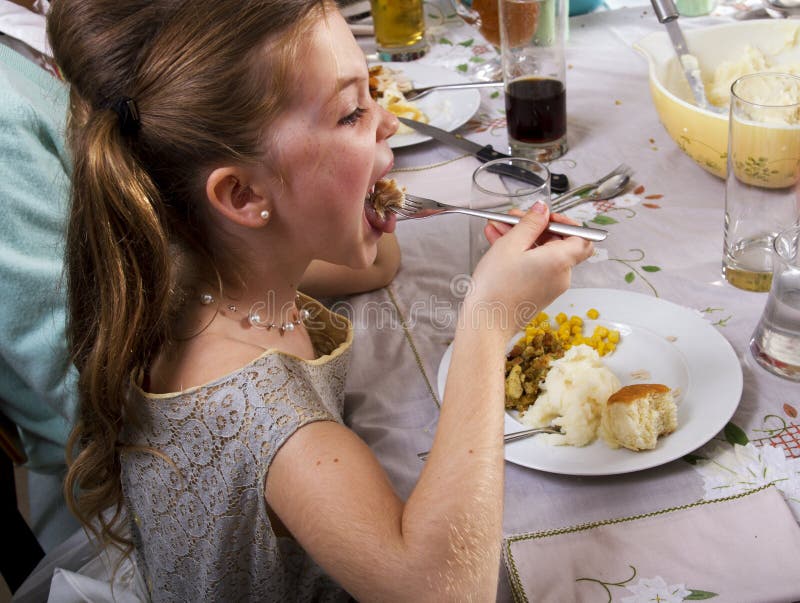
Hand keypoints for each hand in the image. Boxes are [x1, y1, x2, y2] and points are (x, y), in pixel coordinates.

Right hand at [467, 202, 593, 335]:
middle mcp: (561, 276)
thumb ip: (530, 223)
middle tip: (512, 219)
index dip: (565, 223)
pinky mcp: (538, 294)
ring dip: (522, 239)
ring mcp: (550, 287)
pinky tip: (498, 244)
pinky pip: (535, 267)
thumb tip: (543, 209)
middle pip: (558, 243)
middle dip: (535, 227)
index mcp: (560, 261)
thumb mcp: (510, 245)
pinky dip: (520, 255)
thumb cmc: (496, 287)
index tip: (544, 216)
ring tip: (497, 229)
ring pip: (543, 254)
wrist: (484, 324)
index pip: (582, 236)